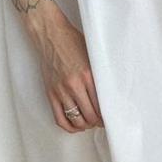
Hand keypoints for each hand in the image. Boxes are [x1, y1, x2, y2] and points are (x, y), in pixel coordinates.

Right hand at [29, 4, 104, 133]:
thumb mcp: (92, 55)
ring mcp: (61, 90)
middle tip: (102, 121)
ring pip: (76, 119)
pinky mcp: (50, 93)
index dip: (108, 114)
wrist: (51, 35)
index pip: (101, 104)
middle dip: (98, 121)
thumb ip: (99, 73)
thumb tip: (109, 90)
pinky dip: (69, 126)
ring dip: (85, 125)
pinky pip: (59, 118)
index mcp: (88, 75)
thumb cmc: (72, 41)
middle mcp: (74, 85)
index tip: (111, 116)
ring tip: (90, 122)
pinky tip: (76, 125)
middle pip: (90, 115)